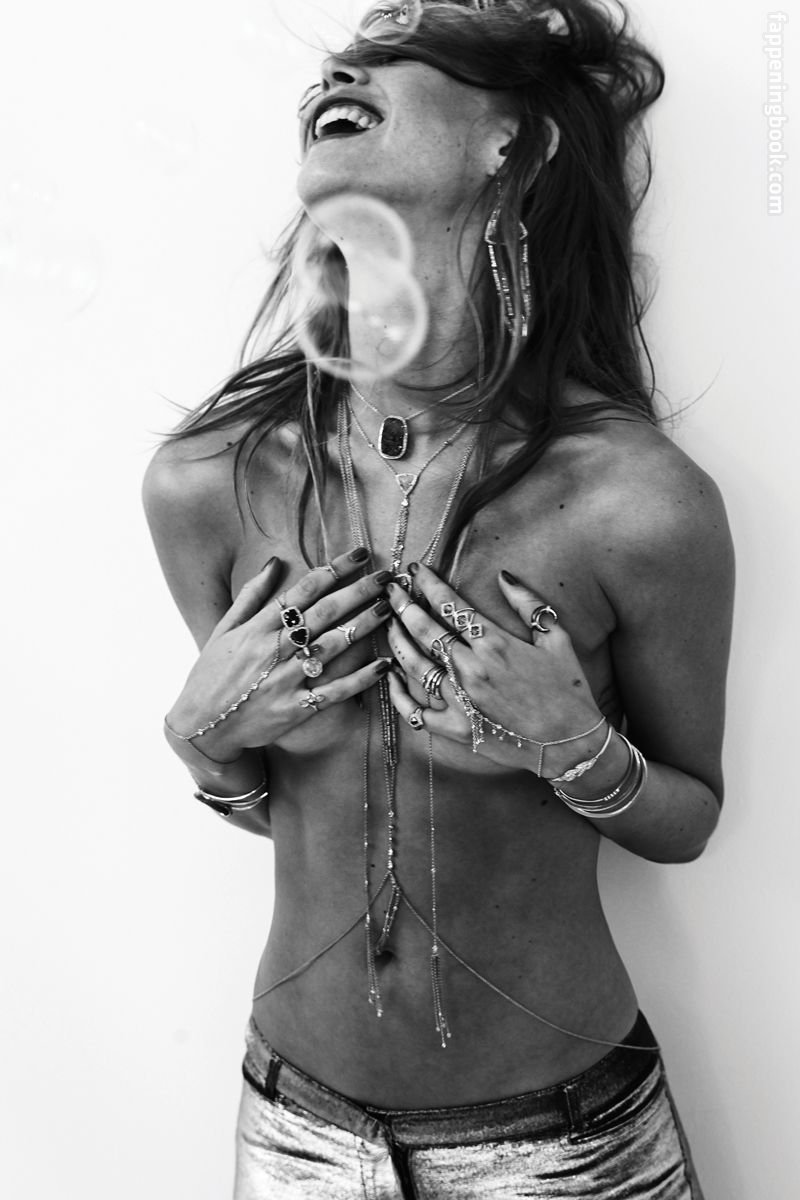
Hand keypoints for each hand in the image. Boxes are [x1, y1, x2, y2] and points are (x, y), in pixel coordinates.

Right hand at [166, 547, 392, 762]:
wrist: (201, 725)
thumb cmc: (212, 674)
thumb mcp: (225, 629)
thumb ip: (252, 595)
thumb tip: (276, 562)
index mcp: (257, 627)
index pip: (302, 590)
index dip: (333, 569)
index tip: (359, 555)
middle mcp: (273, 650)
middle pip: (323, 613)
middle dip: (357, 591)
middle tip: (384, 577)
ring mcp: (285, 680)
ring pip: (332, 647)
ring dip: (364, 625)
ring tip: (388, 608)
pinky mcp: (295, 709)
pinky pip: (334, 691)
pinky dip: (359, 679)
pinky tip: (383, 665)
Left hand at [385, 563, 606, 776]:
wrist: (571, 743)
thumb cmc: (568, 689)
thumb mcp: (557, 639)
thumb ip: (528, 604)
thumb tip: (503, 576)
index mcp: (495, 643)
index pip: (451, 605)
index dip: (429, 583)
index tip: (416, 569)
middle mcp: (472, 669)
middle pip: (424, 629)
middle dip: (403, 605)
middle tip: (391, 590)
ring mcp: (461, 701)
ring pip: (414, 664)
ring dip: (397, 640)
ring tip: (388, 623)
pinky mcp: (456, 729)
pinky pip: (415, 712)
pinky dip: (397, 694)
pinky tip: (390, 676)